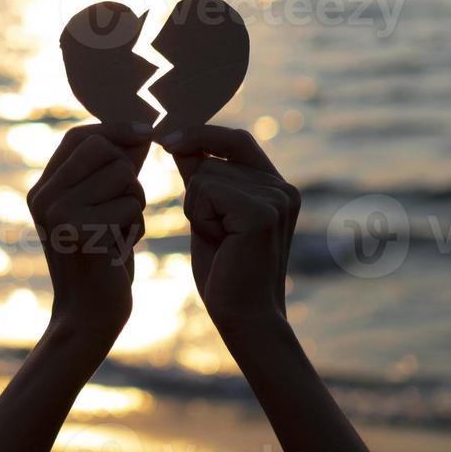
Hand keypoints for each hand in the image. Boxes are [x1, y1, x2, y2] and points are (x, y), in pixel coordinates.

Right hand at [26, 124, 151, 346]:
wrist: (87, 318)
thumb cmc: (100, 262)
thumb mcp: (99, 210)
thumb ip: (113, 172)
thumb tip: (142, 132)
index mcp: (42, 190)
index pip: (78, 137)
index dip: (115, 129)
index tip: (148, 133)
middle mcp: (44, 197)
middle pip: (103, 149)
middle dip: (128, 174)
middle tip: (123, 209)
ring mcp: (60, 213)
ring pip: (122, 175)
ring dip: (135, 202)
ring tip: (120, 231)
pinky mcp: (83, 231)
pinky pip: (130, 205)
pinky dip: (136, 226)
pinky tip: (120, 249)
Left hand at [161, 125, 300, 340]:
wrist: (244, 317)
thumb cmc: (225, 271)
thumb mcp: (209, 215)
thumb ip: (200, 177)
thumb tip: (177, 141)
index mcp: (276, 186)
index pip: (236, 139)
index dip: (201, 134)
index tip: (167, 139)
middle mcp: (283, 187)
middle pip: (213, 157)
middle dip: (196, 192)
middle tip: (216, 233)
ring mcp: (276, 197)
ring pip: (204, 173)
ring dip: (197, 208)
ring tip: (221, 240)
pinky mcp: (262, 211)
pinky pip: (205, 190)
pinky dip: (200, 216)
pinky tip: (221, 242)